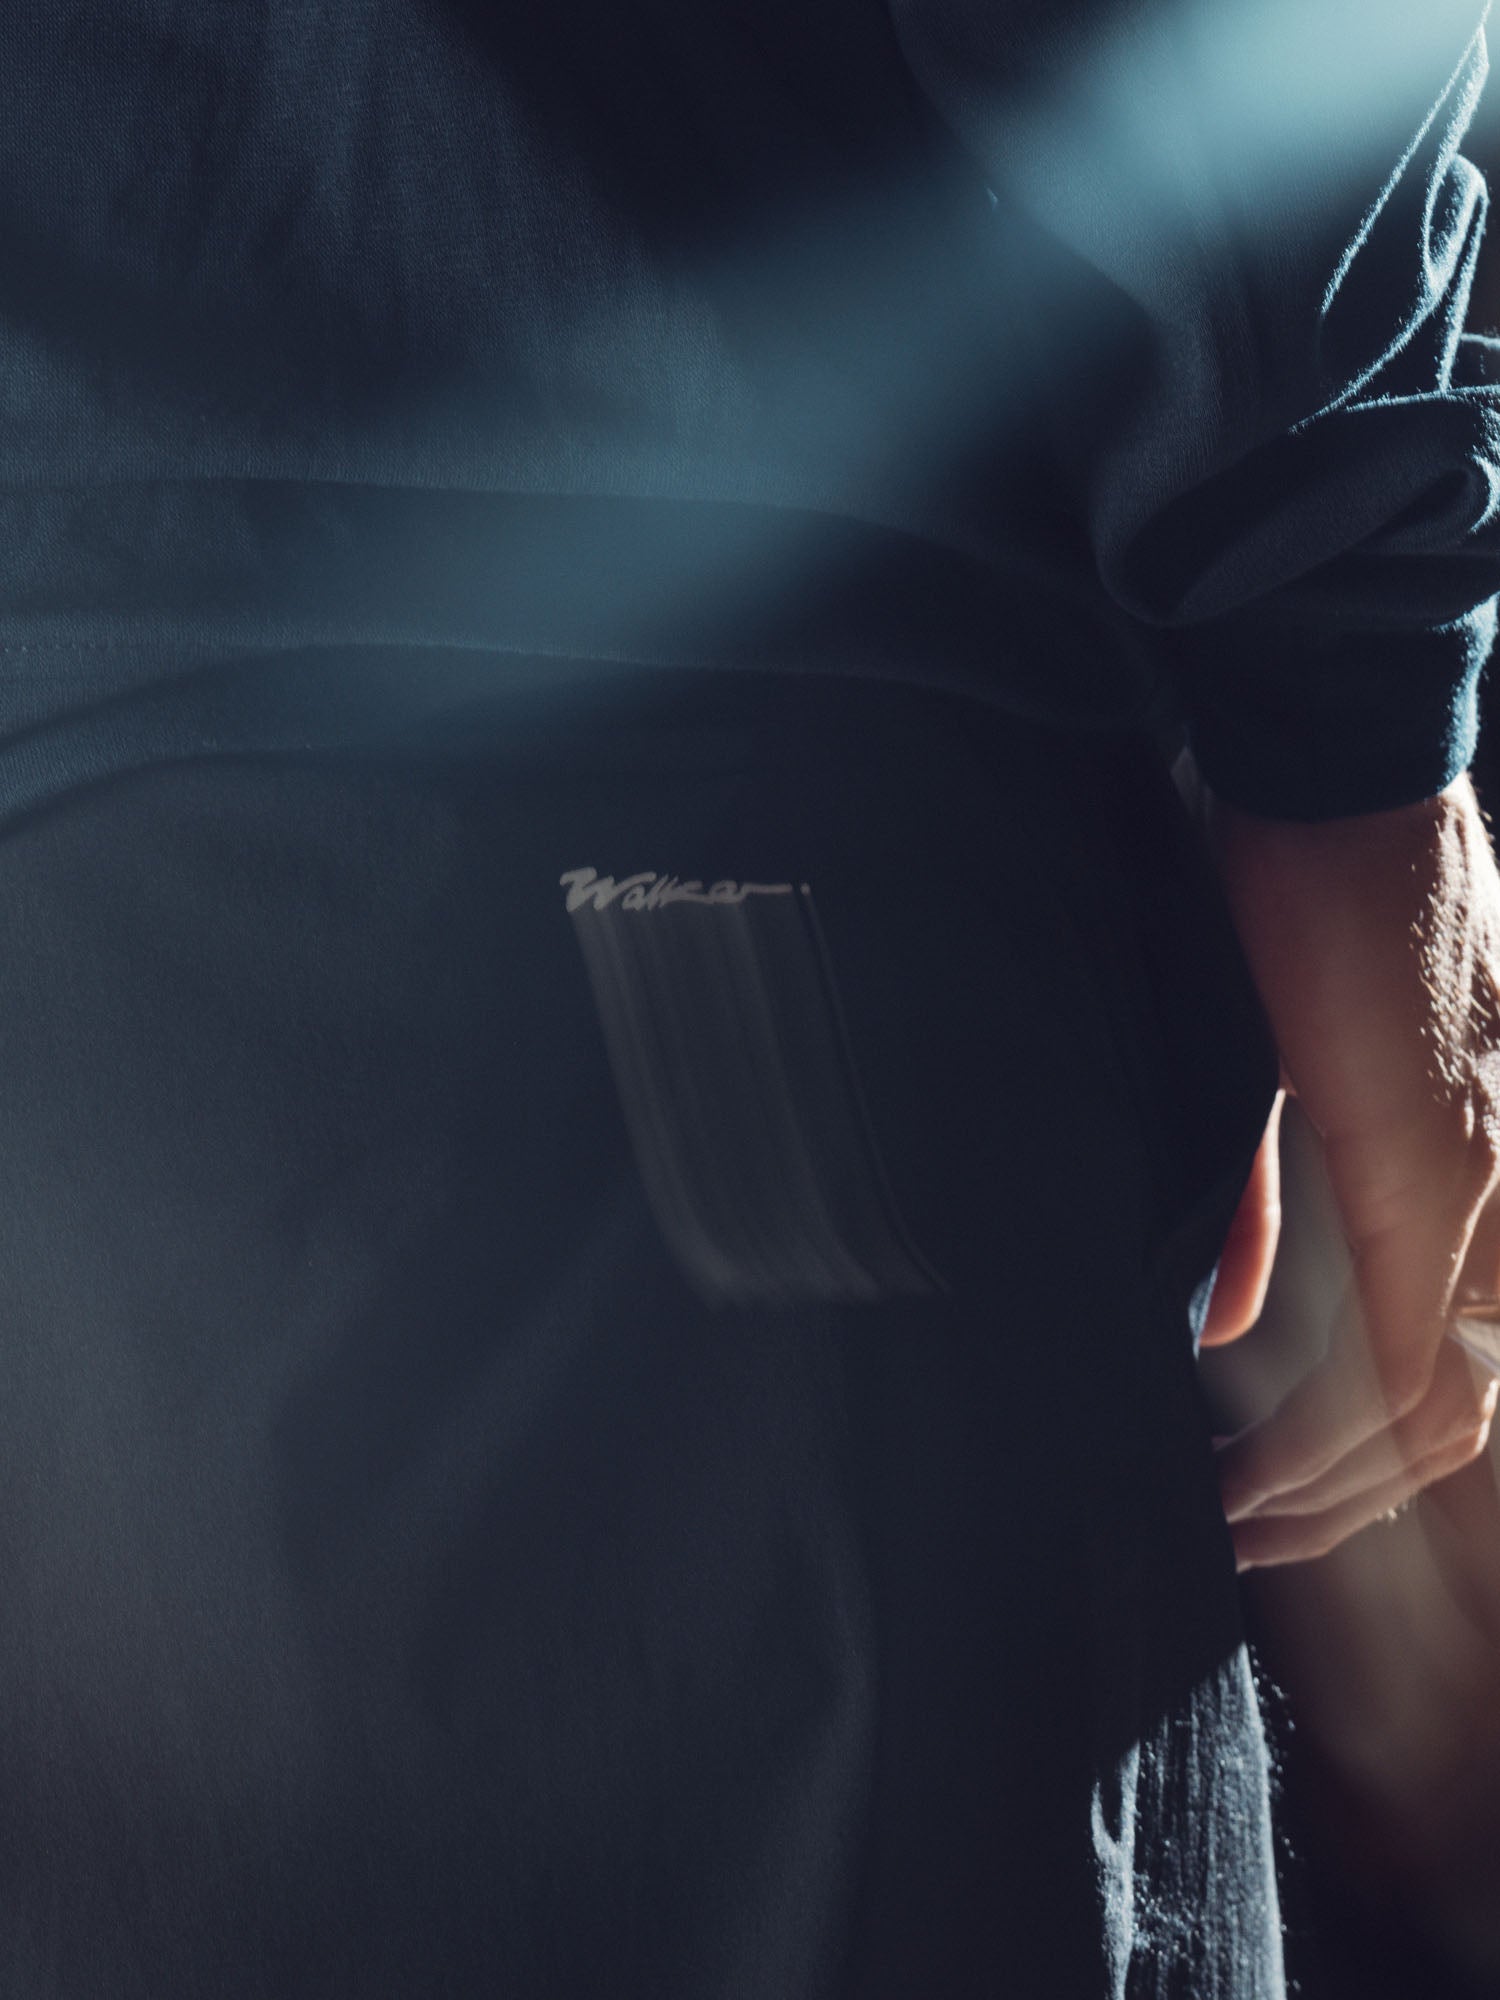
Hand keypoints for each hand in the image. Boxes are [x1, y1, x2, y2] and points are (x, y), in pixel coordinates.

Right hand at [1205, 773, 1499, 1568]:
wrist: (1337, 756)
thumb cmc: (1303, 871)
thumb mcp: (1291, 1053)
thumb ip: (1269, 1202)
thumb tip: (1238, 1326)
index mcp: (1473, 1154)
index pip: (1463, 1361)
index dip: (1369, 1457)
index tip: (1266, 1495)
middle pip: (1463, 1412)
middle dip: (1348, 1499)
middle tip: (1251, 1532)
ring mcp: (1480, 1182)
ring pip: (1445, 1412)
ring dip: (1332, 1494)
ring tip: (1237, 1525)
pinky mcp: (1427, 1169)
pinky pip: (1404, 1364)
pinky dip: (1324, 1448)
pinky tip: (1248, 1484)